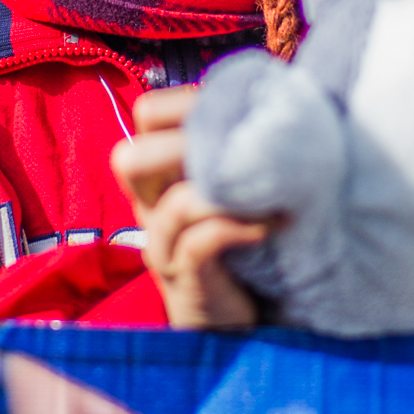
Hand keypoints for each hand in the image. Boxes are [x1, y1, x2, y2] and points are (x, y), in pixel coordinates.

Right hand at [112, 88, 272, 329]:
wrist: (238, 322)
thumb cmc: (241, 244)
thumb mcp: (232, 188)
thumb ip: (238, 148)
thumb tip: (283, 91)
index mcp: (159, 175)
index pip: (147, 114)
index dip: (187, 101)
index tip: (240, 109)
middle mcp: (149, 208)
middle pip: (130, 159)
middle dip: (185, 144)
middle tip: (239, 146)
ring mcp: (163, 247)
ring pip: (172, 206)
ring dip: (227, 194)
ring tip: (269, 193)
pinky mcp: (186, 281)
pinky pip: (200, 244)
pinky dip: (238, 228)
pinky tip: (272, 226)